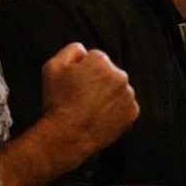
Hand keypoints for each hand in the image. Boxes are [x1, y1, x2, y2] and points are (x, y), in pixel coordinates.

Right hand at [39, 43, 137, 162]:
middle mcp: (120, 75)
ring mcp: (128, 95)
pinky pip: (125, 106)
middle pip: (109, 73)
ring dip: (108, 95)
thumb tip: (85, 51)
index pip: (95, 58)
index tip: (75, 83)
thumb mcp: (52, 67)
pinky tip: (100, 117)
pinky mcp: (132, 112)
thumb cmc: (57, 101)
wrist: (66, 135)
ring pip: (118, 90)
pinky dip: (115, 110)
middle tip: (82, 97)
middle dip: (98, 81)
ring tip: (90, 109)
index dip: (82, 70)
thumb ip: (71, 50)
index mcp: (101, 61)